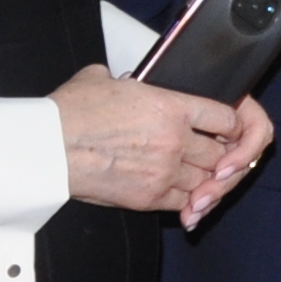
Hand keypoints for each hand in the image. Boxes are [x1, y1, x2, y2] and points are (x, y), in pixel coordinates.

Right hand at [56, 66, 273, 222]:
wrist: (48, 148)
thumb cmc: (70, 112)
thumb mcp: (103, 79)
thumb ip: (128, 82)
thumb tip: (126, 82)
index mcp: (171, 106)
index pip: (227, 117)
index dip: (232, 124)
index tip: (228, 128)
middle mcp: (175, 140)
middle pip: (221, 153)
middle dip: (221, 155)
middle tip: (215, 155)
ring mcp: (163, 171)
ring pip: (206, 181)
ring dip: (205, 180)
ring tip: (199, 176)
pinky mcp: (147, 197)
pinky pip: (183, 202)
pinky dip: (187, 201)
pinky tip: (184, 196)